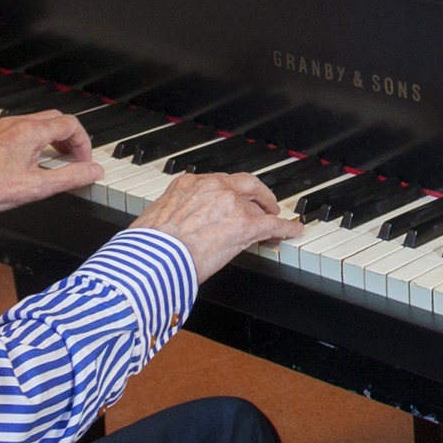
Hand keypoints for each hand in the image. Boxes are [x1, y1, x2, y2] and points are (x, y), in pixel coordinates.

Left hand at [0, 112, 102, 214]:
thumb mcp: (36, 188)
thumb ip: (70, 178)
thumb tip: (93, 171)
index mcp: (31, 132)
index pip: (71, 125)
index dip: (84, 144)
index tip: (83, 163)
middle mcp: (15, 123)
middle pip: (54, 119)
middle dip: (69, 138)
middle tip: (72, 159)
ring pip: (35, 123)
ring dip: (50, 139)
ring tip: (51, 162)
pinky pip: (17, 130)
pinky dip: (31, 141)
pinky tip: (25, 162)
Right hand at [132, 171, 301, 281]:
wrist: (153, 258)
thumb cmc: (148, 246)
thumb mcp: (158, 218)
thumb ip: (175, 215)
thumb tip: (177, 229)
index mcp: (188, 184)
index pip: (219, 183)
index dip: (231, 194)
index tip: (234, 199)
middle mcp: (212, 187)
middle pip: (245, 186)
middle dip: (258, 196)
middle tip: (265, 205)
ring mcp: (231, 205)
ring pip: (256, 209)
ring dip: (266, 219)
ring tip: (274, 227)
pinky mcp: (245, 226)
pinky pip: (272, 225)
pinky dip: (286, 228)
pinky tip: (293, 231)